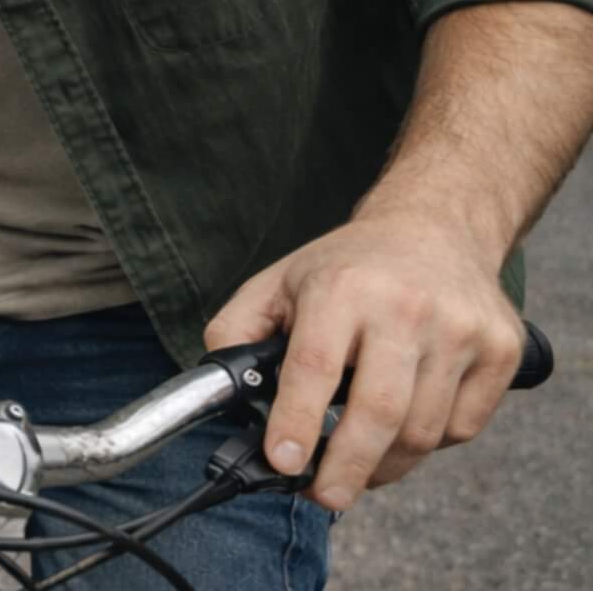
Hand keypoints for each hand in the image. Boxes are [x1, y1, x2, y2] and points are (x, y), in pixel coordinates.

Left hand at [203, 213, 524, 511]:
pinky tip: (403, 430)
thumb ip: (238, 331)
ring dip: (385, 464)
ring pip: (423, 430)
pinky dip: (429, 444)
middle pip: (379, 411)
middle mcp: (406, 307)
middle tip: (324, 495)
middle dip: (347, 467)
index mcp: (342, 288)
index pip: (315, 365)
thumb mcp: (279, 281)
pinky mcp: (502, 351)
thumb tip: (222, 391)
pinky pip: (462, 427)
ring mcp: (461, 329)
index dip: (297, 421)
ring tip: (356, 466)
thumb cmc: (346, 267)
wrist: (436, 228)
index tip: (282, 462)